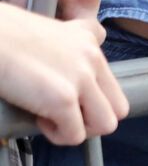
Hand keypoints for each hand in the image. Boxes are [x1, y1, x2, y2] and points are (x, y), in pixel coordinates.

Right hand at [0, 5, 128, 144]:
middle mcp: (90, 57)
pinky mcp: (64, 98)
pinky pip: (76, 135)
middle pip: (117, 107)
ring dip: (80, 129)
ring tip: (54, 117)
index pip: (111, 78)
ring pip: (105, 124)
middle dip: (92, 118)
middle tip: (64, 114)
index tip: (70, 95)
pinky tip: (38, 119)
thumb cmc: (0, 34)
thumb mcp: (41, 29)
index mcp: (85, 39)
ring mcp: (80, 78)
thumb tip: (66, 72)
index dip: (94, 97)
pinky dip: (57, 135)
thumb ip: (63, 47)